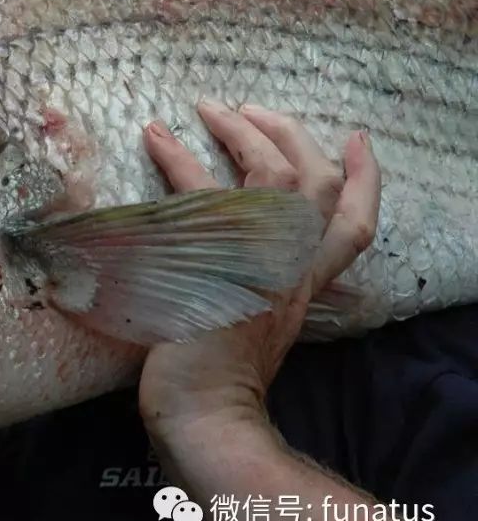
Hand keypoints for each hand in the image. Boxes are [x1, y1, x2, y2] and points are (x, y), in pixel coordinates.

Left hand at [137, 101, 380, 447]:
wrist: (205, 413)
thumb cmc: (216, 379)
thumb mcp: (254, 327)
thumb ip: (257, 291)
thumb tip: (231, 265)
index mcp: (307, 283)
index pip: (355, 226)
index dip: (365, 180)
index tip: (359, 142)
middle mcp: (294, 264)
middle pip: (317, 182)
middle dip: (292, 134)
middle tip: (256, 108)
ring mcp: (259, 254)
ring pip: (270, 170)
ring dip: (239, 130)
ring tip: (209, 107)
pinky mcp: (216, 252)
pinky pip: (198, 186)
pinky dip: (174, 153)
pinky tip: (154, 134)